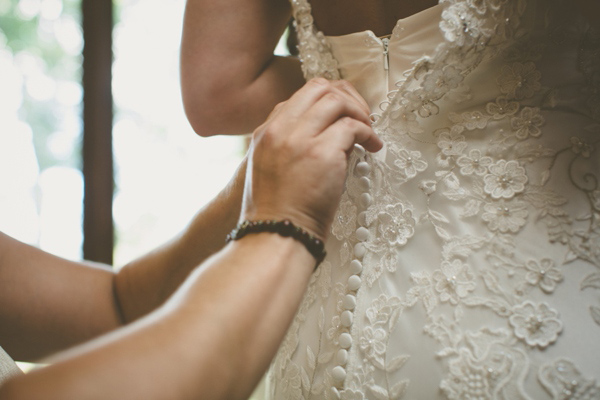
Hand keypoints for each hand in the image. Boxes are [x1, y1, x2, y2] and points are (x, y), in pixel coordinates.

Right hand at [241, 78, 382, 240]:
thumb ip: (288, 145)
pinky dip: (368, 133)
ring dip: (359, 112)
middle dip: (346, 97)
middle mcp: (280, 129)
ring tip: (369, 131)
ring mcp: (300, 139)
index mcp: (266, 132)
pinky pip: (352, 126)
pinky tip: (372, 147)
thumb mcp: (270, 168)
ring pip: (336, 101)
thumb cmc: (277, 211)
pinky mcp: (322, 153)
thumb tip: (324, 133)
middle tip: (361, 117)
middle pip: (318, 88)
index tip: (342, 114)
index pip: (300, 96)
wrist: (277, 235)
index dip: (327, 100)